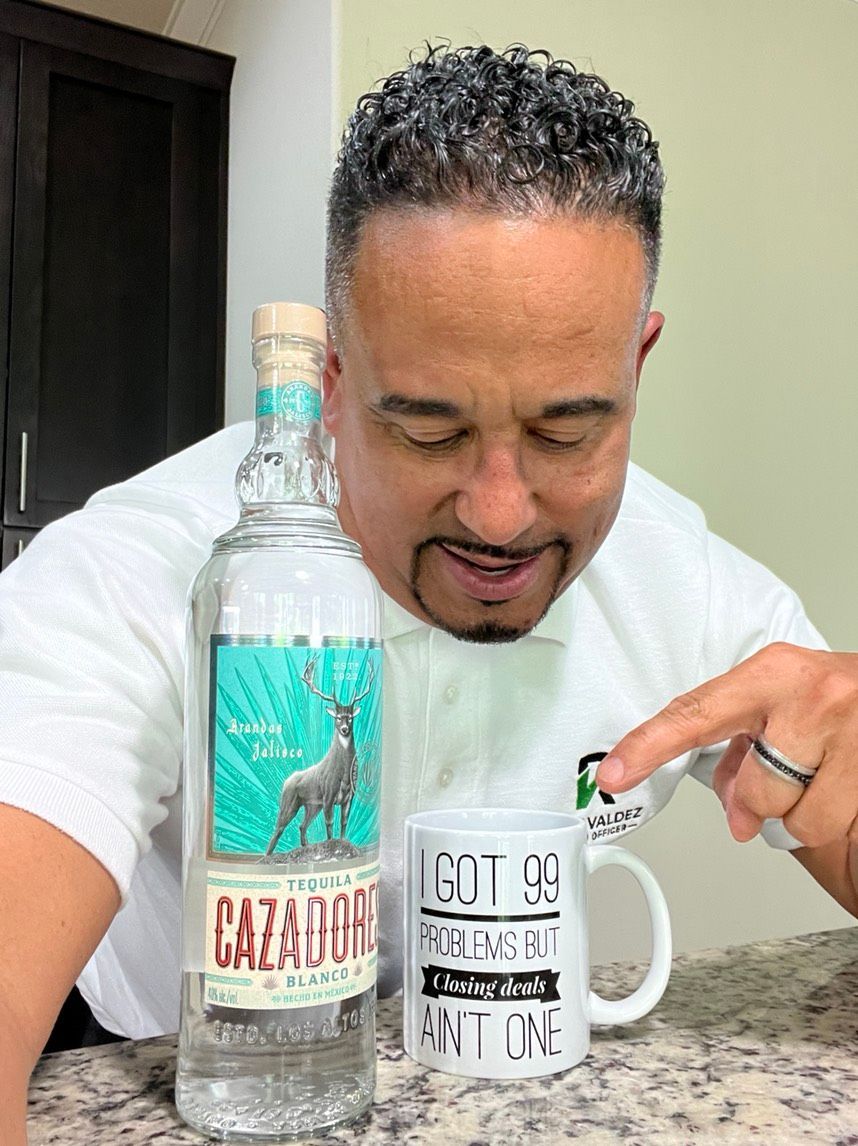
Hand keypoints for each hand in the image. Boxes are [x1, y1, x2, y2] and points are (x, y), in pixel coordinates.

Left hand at [596, 643, 857, 848]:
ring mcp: (855, 731)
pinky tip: (845, 785)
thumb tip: (738, 816)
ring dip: (807, 813)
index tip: (614, 772)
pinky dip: (837, 817)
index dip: (650, 746)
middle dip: (766, 798)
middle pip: (758, 791)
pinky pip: (838, 827)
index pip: (696, 714)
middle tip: (790, 775)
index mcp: (775, 673)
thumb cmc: (838, 698)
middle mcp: (815, 696)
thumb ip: (744, 754)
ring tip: (826, 776)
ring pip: (801, 820)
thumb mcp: (783, 706)